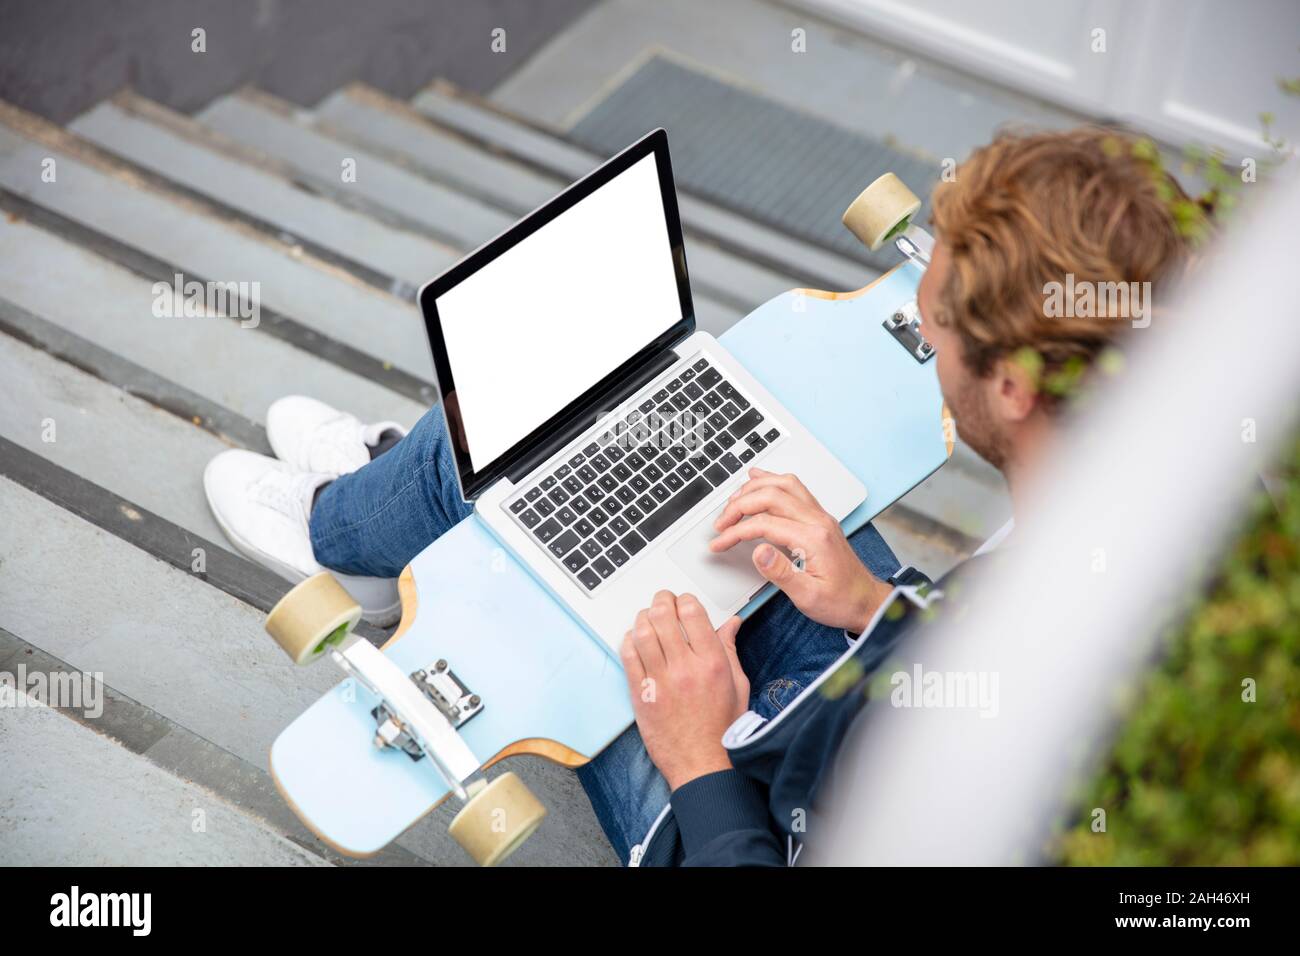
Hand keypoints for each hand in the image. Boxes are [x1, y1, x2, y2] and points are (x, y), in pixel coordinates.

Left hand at [621, 591, 747, 789]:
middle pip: (663, 616)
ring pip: (642, 633)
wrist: (703, 764)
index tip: (683, 601)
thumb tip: (731, 623)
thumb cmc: (722, 729)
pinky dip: (629, 641)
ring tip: (647, 617)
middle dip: (661, 601)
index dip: (685, 600)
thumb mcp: (738, 685)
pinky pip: (628, 657)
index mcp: (712, 663)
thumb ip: (730, 649)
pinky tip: (634, 639)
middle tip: (662, 601)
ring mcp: (660, 681)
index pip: (693, 613)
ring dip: (643, 618)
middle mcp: (685, 669)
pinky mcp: (641, 694)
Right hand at [710, 467, 890, 633]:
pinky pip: (795, 488)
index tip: (720, 542)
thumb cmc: (841, 601)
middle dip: (740, 505)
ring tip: (733, 500)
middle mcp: (818, 520)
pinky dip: (773, 481)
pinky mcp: (819, 518)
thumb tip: (758, 551)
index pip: (765, 523)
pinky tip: (759, 479)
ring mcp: (820, 516)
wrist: (866, 602)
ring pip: (784, 485)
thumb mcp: (808, 597)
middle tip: (721, 522)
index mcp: (814, 538)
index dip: (736, 531)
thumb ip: (781, 573)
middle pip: (771, 496)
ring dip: (755, 488)